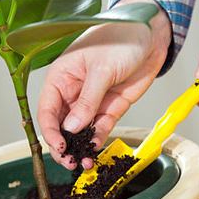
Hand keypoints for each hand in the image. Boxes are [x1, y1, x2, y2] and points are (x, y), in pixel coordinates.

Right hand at [38, 0, 170, 169]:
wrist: (151, 36)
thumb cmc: (121, 39)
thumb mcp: (101, 70)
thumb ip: (87, 101)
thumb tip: (72, 128)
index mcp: (61, 79)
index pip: (47, 110)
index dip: (50, 132)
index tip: (59, 147)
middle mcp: (72, 93)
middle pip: (60, 126)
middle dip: (63, 146)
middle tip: (69, 161)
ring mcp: (90, 103)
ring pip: (79, 132)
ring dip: (80, 148)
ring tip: (84, 162)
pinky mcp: (108, 109)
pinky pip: (99, 129)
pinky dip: (97, 140)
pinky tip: (95, 149)